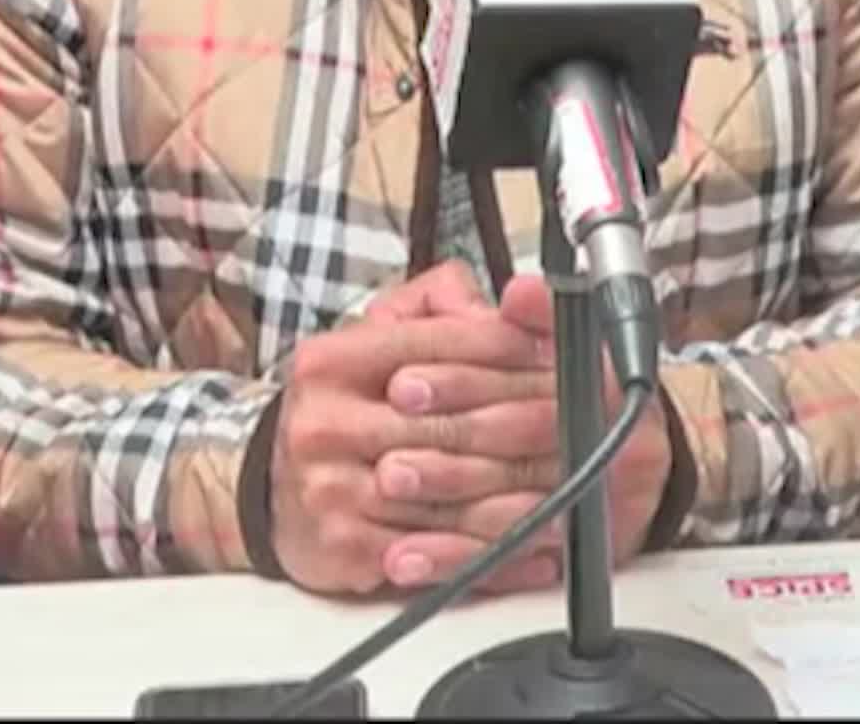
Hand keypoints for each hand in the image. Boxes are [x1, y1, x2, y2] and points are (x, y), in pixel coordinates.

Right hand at [270, 263, 558, 595]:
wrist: (276, 490)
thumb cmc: (342, 409)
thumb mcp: (377, 337)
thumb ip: (437, 303)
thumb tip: (498, 302)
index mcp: (332, 361)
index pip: (433, 346)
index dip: (503, 348)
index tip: (554, 353)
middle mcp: (325, 422)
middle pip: (448, 425)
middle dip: (525, 427)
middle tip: (583, 428)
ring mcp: (331, 489)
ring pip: (450, 496)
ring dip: (520, 501)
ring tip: (574, 495)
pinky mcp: (344, 548)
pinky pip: (436, 555)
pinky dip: (493, 557)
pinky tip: (534, 550)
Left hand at [373, 272, 670, 587]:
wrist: (621, 451)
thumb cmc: (541, 384)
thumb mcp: (518, 335)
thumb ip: (507, 311)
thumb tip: (518, 296)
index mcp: (588, 363)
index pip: (523, 367)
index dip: (459, 375)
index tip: (401, 381)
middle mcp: (601, 422)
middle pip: (521, 430)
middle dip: (448, 436)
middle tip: (388, 441)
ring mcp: (595, 488)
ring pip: (517, 494)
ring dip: (448, 494)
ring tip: (389, 487)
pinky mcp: (576, 544)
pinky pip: (514, 557)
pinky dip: (456, 558)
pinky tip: (409, 555)